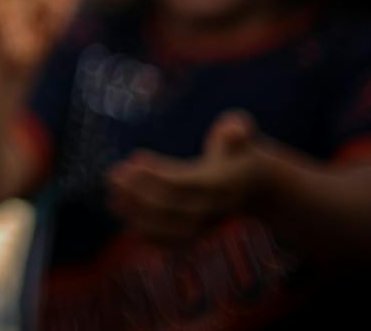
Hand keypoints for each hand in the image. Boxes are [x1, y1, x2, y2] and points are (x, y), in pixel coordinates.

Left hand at [107, 110, 266, 244]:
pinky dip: (151, 236)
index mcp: (222, 183)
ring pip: (171, 228)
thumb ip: (237, 128)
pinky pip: (174, 242)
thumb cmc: (241, 153)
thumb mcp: (243, 135)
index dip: (158, 174)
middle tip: (112, 175)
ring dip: (139, 215)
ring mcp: (208, 225)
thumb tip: (236, 129)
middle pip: (174, 207)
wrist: (258, 187)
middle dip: (140, 193)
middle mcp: (215, 208)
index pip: (186, 183)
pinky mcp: (201, 234)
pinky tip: (126, 220)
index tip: (133, 158)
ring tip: (112, 198)